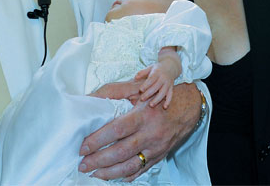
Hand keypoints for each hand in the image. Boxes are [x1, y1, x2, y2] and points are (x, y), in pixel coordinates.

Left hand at [79, 82, 200, 180]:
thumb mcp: (138, 93)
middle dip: (99, 160)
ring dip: (109, 172)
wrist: (186, 109)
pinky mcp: (158, 157)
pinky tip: (112, 176)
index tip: (83, 147)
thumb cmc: (158, 99)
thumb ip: (114, 95)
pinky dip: (125, 176)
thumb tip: (89, 100)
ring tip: (94, 173)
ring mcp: (155, 148)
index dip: (98, 140)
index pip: (117, 130)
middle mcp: (150, 134)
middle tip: (83, 164)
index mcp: (143, 115)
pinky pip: (140, 171)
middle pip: (121, 152)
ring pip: (130, 166)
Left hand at [136, 47, 180, 108]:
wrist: (170, 66)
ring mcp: (168, 83)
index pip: (151, 79)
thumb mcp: (150, 67)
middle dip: (149, 93)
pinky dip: (168, 101)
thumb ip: (142, 72)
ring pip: (163, 92)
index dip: (146, 85)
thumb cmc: (157, 68)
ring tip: (151, 105)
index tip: (140, 90)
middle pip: (156, 86)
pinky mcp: (171, 88)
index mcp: (157, 72)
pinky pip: (170, 95)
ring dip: (157, 99)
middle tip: (142, 99)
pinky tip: (165, 107)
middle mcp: (163, 78)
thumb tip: (135, 77)